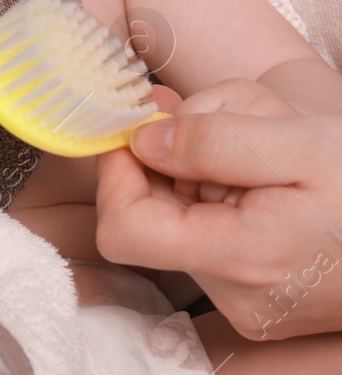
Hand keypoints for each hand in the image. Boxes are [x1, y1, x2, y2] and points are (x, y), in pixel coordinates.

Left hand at [96, 78, 341, 338]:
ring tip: (276, 138)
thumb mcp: (300, 142)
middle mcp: (240, 296)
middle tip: (236, 115)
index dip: (117, 172)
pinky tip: (281, 167)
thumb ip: (213, 139)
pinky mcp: (268, 292)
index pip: (124, 229)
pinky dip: (237, 187)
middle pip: (158, 213)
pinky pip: (222, 229)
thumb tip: (141, 140)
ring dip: (215, 164)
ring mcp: (254, 302)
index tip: (138, 124)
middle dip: (182, 154)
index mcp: (243, 261)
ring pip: (191, 214)